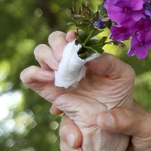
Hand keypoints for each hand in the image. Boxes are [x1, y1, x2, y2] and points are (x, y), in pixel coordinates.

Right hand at [21, 30, 135, 113]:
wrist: (110, 116)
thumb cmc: (118, 92)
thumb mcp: (122, 74)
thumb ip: (110, 62)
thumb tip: (88, 57)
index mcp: (87, 52)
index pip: (74, 35)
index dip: (72, 35)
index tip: (75, 40)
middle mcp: (70, 59)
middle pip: (54, 38)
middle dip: (58, 43)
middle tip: (67, 56)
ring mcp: (57, 73)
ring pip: (40, 51)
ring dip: (48, 55)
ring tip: (61, 68)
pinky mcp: (47, 88)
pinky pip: (28, 75)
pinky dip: (34, 72)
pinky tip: (51, 78)